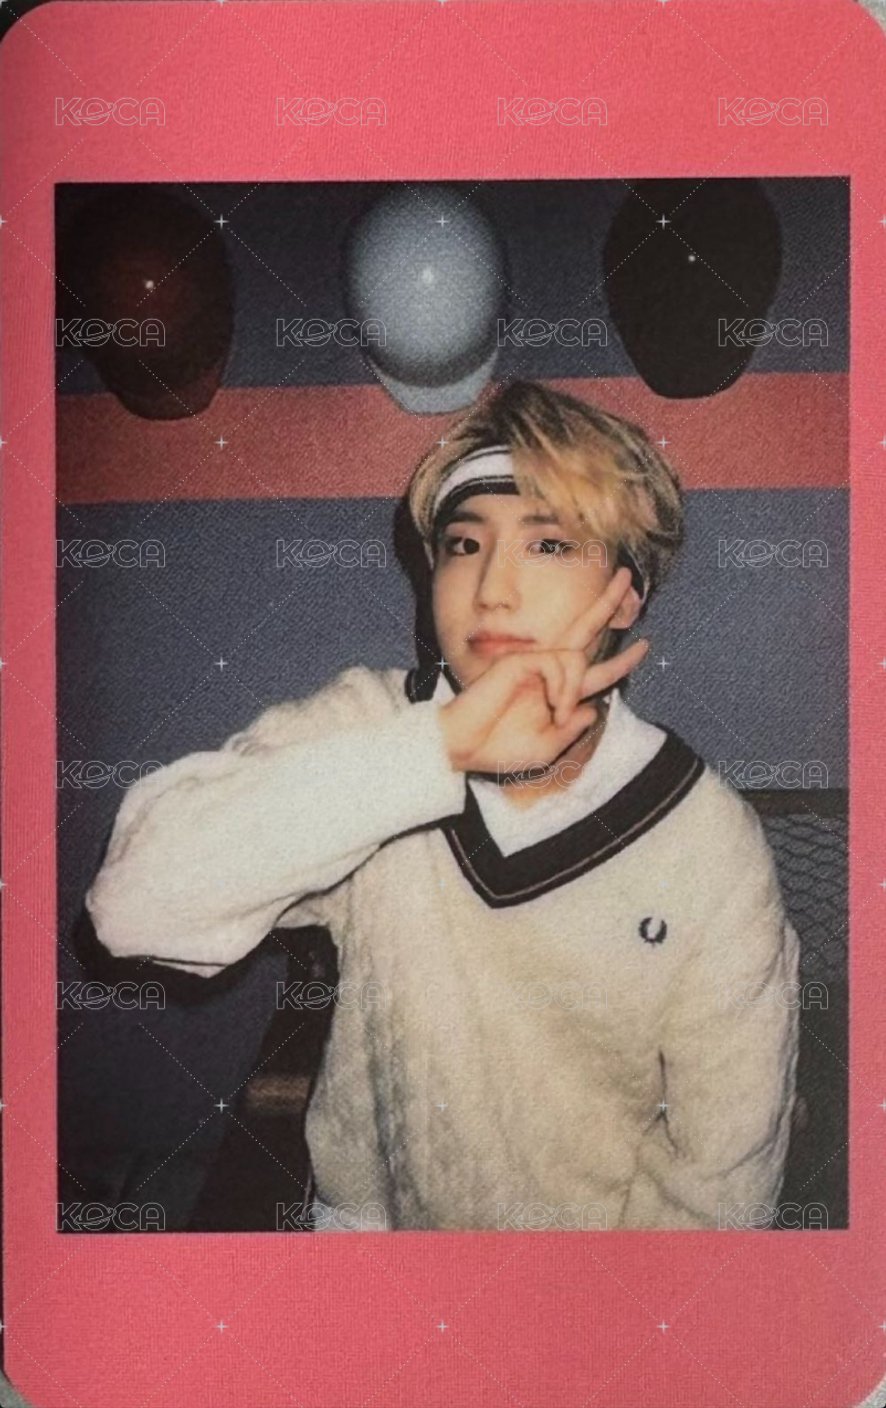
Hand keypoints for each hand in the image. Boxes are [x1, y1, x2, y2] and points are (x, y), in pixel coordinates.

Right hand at [438, 567, 648, 775]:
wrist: (465, 747)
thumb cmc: (500, 750)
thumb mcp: (547, 747)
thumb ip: (572, 728)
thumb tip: (594, 707)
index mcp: (555, 691)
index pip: (595, 670)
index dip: (621, 661)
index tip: (645, 645)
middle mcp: (547, 672)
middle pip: (586, 632)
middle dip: (608, 603)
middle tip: (627, 577)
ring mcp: (533, 663)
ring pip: (576, 658)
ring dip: (573, 688)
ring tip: (556, 713)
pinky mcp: (520, 660)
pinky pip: (558, 664)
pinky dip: (562, 687)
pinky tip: (551, 705)